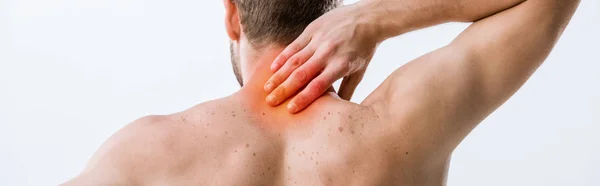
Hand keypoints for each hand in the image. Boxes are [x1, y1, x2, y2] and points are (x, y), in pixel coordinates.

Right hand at [263, 3, 380, 112]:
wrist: (369, 17)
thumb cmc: (365, 47)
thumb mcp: (359, 70)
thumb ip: (347, 90)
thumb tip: (339, 110)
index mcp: (341, 65)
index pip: (318, 86)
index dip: (303, 98)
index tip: (291, 110)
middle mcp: (328, 53)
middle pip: (301, 75)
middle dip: (284, 90)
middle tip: (270, 102)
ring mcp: (319, 40)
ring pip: (294, 61)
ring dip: (279, 75)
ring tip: (267, 88)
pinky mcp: (313, 29)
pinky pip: (294, 45)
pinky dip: (282, 57)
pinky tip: (272, 68)